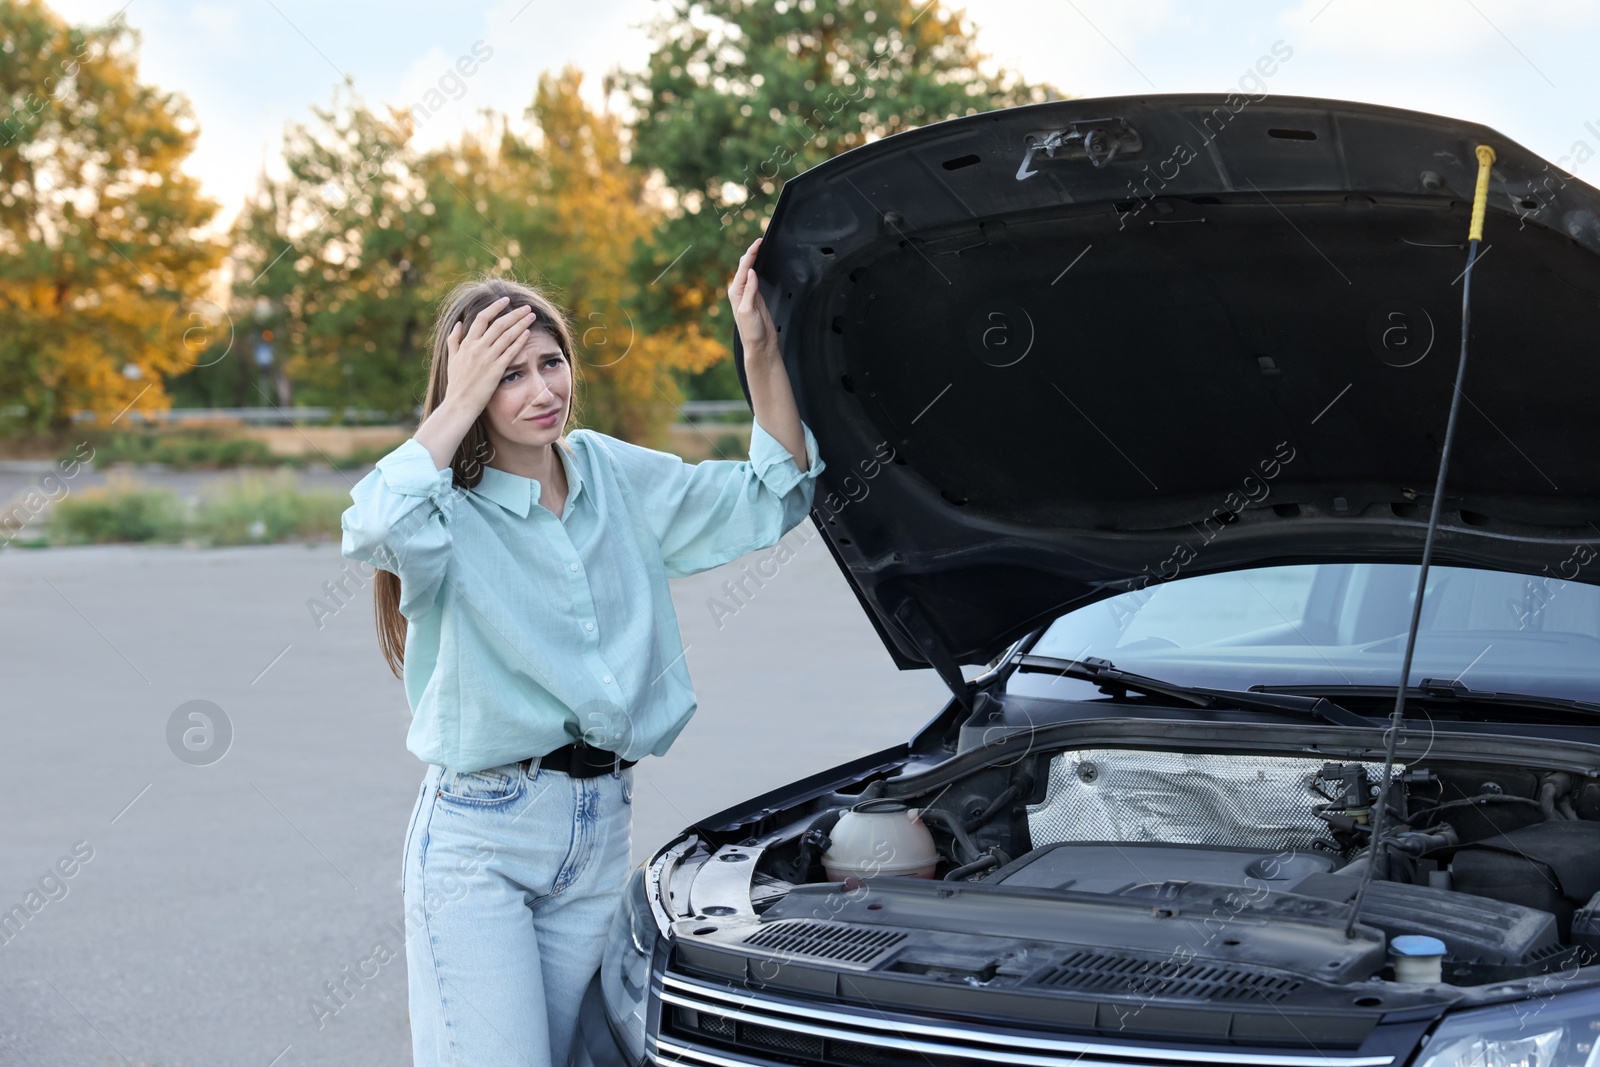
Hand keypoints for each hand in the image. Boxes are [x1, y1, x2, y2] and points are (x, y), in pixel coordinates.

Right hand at [443, 296, 535, 416]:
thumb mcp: (451, 359)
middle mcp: (477, 348)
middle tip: (526, 307)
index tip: (505, 300)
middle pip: (499, 324)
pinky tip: (527, 333)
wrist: (459, 404)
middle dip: (514, 313)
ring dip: (521, 323)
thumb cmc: (456, 384)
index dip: (495, 307)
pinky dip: (519, 341)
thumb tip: (458, 323)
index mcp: (466, 344)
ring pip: (507, 335)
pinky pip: (510, 352)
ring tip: (531, 316)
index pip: (482, 318)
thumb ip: (454, 340)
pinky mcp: (496, 370)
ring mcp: (487, 359)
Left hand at [728, 237, 777, 360]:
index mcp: (736, 292)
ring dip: (754, 258)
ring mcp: (749, 293)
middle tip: (760, 240)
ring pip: (750, 270)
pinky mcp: (757, 297)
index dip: (751, 253)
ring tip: (759, 246)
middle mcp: (740, 291)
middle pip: (746, 266)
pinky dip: (759, 267)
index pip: (744, 268)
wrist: (760, 345)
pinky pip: (756, 278)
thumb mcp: (748, 310)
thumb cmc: (752, 332)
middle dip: (752, 252)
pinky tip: (761, 262)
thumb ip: (750, 291)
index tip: (758, 242)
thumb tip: (751, 272)